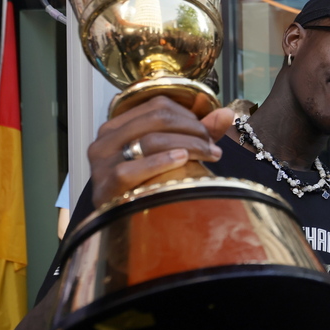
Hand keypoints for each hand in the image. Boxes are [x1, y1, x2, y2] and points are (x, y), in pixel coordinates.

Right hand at [87, 95, 235, 208]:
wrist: (126, 224)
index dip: (189, 116)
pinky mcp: (105, 186)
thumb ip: (197, 132)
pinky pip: (131, 169)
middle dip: (193, 130)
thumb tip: (227, 114)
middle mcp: (105, 139)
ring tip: (209, 155)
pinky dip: (160, 162)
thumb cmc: (148, 184)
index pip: (158, 105)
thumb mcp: (171, 152)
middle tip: (213, 147)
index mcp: (118, 125)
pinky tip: (182, 160)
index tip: (209, 134)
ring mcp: (102, 163)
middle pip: (157, 119)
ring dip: (188, 145)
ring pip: (149, 140)